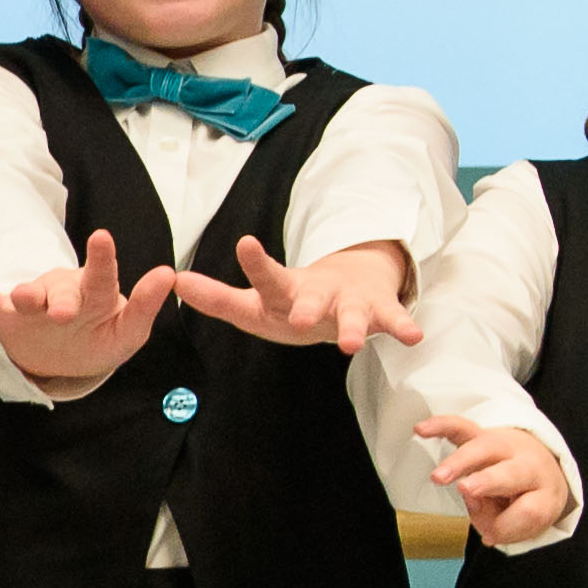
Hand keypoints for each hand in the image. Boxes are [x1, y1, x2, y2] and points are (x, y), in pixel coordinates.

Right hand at [0, 231, 172, 395]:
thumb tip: (168, 274)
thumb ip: (146, 305)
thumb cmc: (102, 337)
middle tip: (62, 313)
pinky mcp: (7, 315)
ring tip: (22, 299)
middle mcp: (63, 294)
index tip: (101, 238)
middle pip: (60, 291)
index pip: (102, 277)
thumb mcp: (129, 331)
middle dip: (59, 300)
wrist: (69, 356)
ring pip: (26, 294)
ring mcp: (33, 304)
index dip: (103, 259)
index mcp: (96, 296)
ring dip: (24, 295)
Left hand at [159, 236, 422, 358]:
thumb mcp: (256, 303)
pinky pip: (391, 321)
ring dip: (351, 328)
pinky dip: (402, 326)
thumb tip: (172, 282)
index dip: (255, 264)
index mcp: (284, 292)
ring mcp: (349, 302)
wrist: (352, 286)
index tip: (245, 242)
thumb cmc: (294, 300)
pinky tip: (414, 337)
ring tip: (350, 344)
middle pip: (309, 299)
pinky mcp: (378, 312)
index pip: (266, 280)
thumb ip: (217, 298)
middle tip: (298, 318)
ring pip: (350, 315)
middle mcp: (316, 294)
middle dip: (305, 308)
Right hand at [410, 415, 574, 552]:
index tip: (492, 534)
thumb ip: (497, 521)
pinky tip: (421, 430)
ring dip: (460, 461)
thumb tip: (471, 500)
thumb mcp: (522, 523)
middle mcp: (530, 464)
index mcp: (546, 490)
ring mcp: (506, 446)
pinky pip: (462, 427)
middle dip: (487, 481)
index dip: (507, 527)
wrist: (543, 469)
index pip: (528, 511)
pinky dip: (441, 426)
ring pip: (484, 448)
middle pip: (510, 473)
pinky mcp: (484, 435)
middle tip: (464, 489)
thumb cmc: (526, 502)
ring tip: (438, 477)